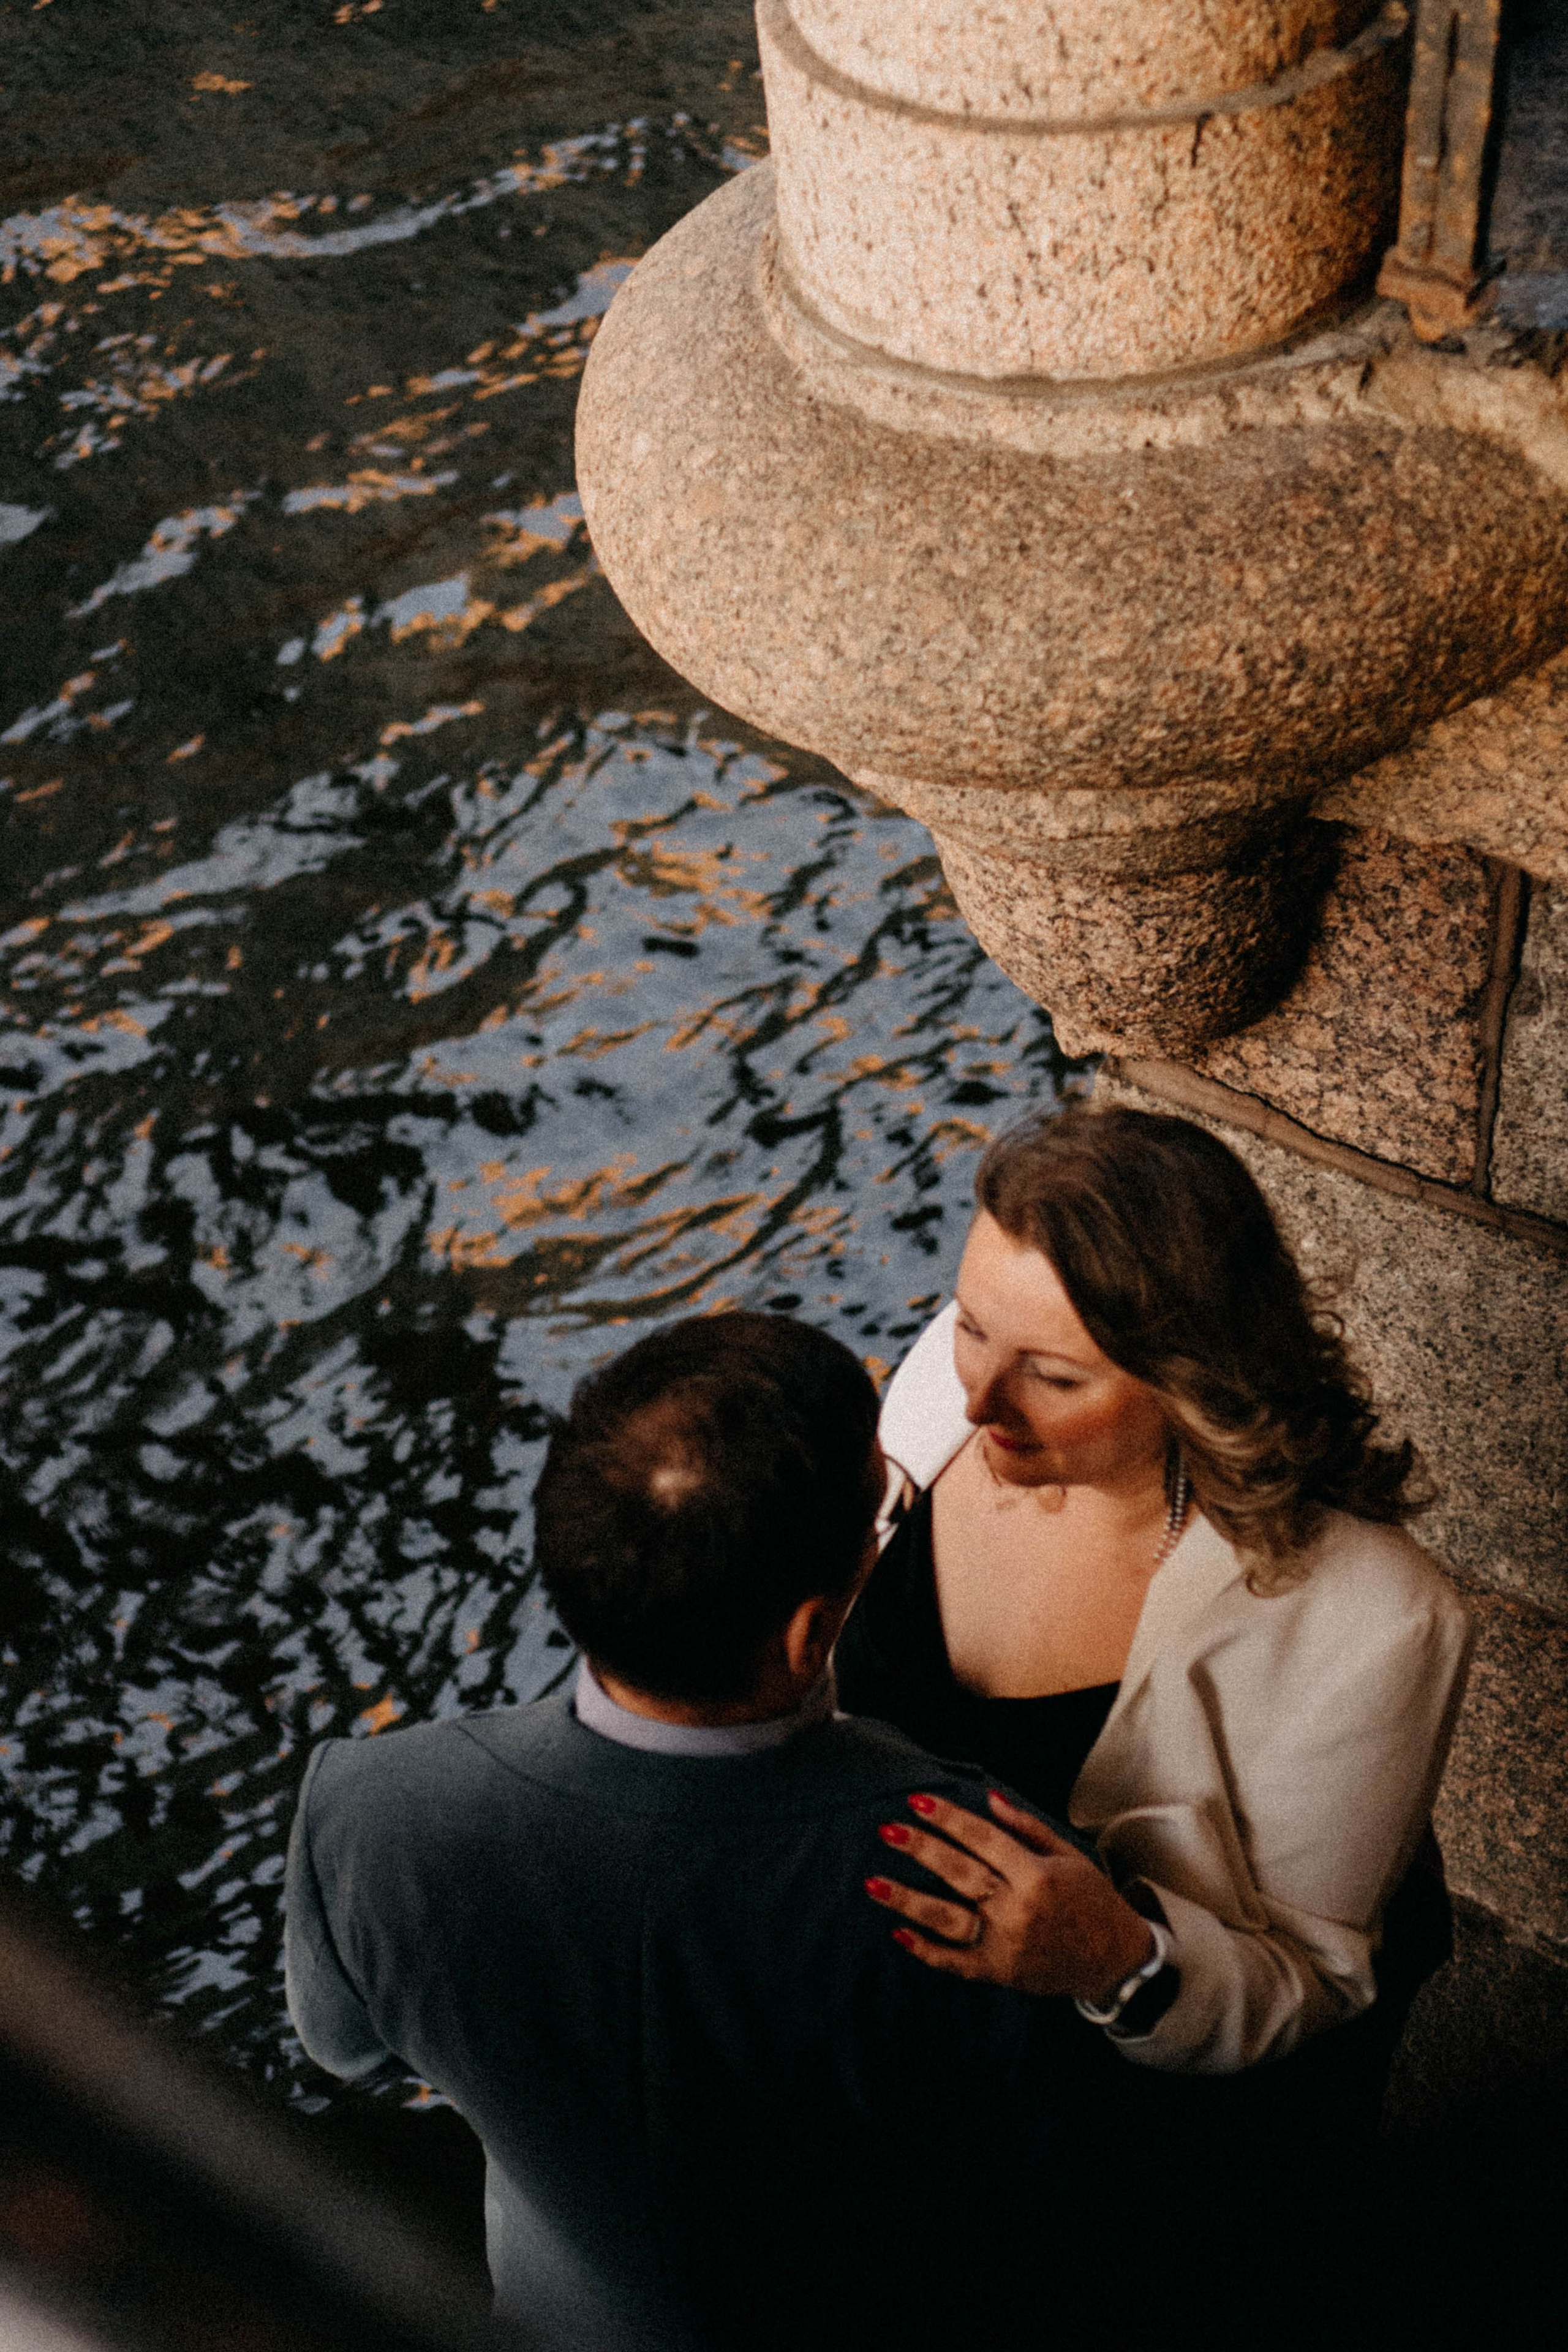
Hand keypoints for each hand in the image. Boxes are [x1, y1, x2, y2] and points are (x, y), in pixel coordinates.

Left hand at [865, 1789, 1154, 2002]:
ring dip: (908, 1901)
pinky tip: (899, 1935)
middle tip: (887, 1830)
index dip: (949, 1819)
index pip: (983, 1839)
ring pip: (948, 1920)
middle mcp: (1018, 1909)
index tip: (918, 1802)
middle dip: (921, 1849)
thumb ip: (1026, 1828)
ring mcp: (1006, 1944)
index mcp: (1037, 1876)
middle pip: (960, 1874)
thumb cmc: (1092, 1901)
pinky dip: (927, 1951)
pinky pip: (956, 1963)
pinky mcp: (1000, 1973)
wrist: (1115, 1961)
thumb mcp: (1069, 1856)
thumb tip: (989, 1799)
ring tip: (873, 1883)